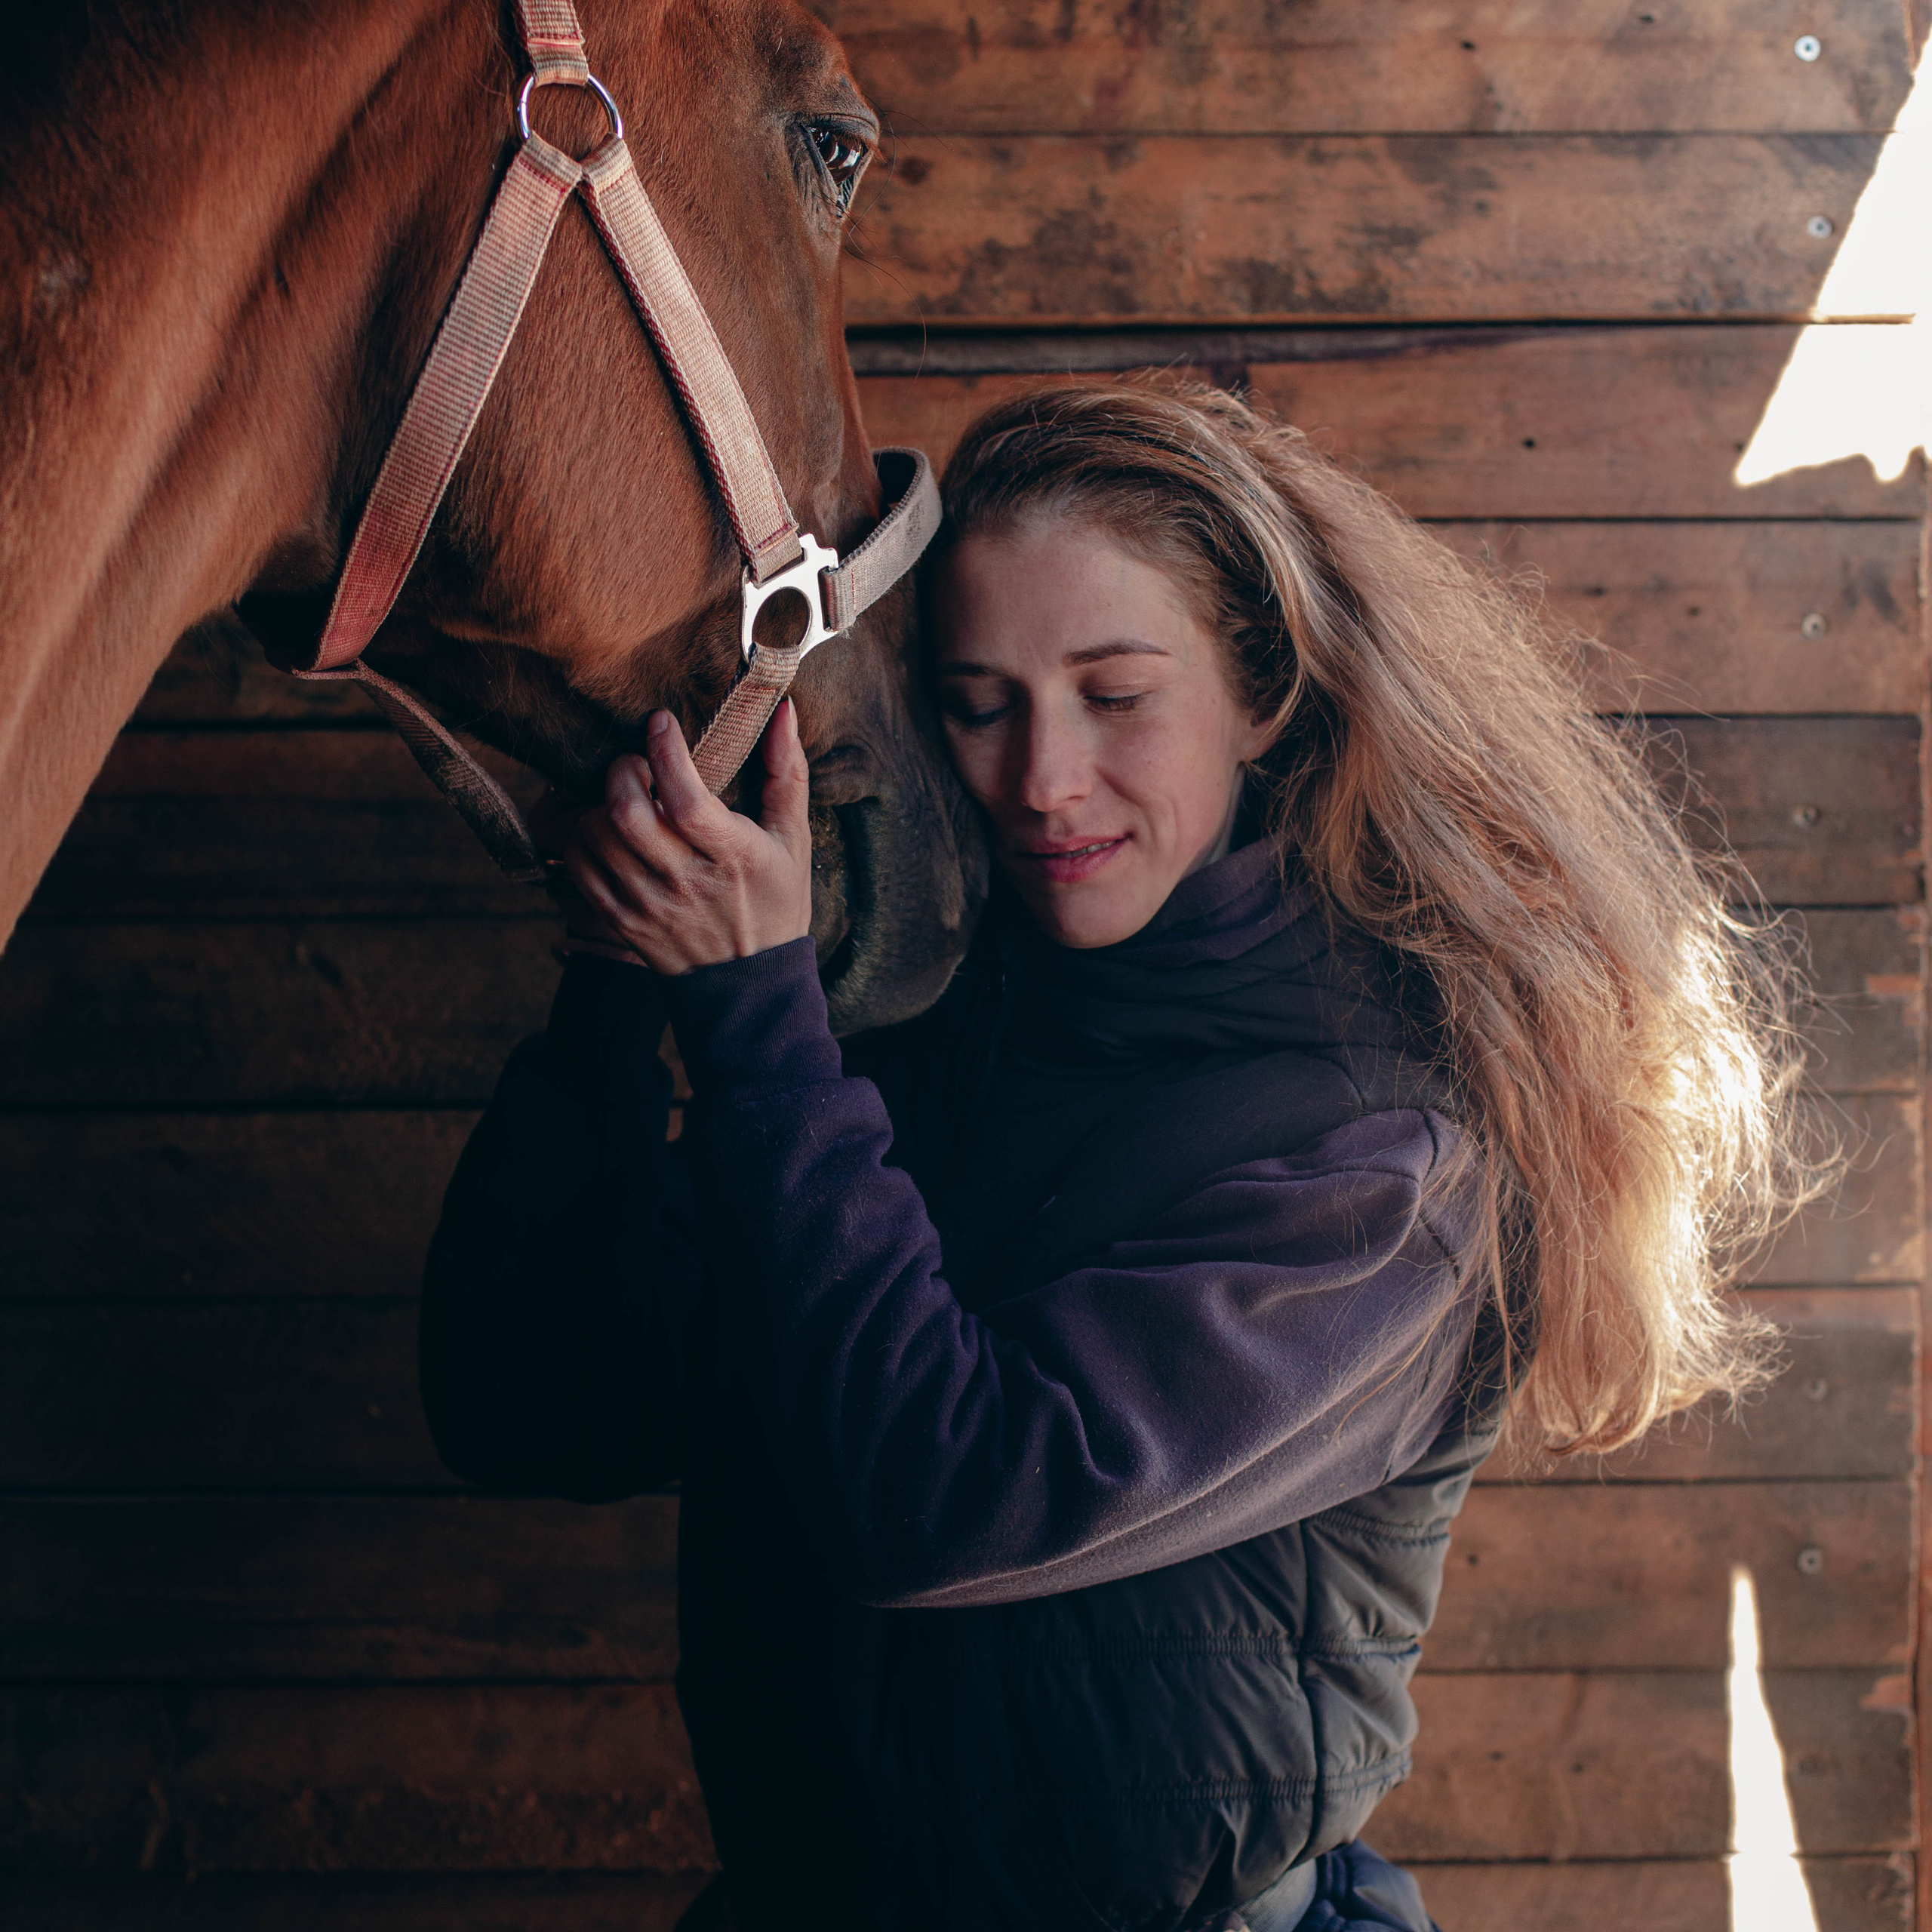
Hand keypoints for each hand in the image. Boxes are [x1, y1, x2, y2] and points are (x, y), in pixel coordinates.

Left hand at [566, 701, 813, 974]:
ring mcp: (649, 905)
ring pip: (597, 836)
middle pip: (627, 813)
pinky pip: (580, 866)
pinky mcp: (622, 921)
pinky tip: (605, 830)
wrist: (750, 984)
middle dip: (622, 770)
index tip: (660, 722)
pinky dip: (582, 837)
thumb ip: (787, 772)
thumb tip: (782, 710)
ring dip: (600, 802)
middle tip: (636, 762)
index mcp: (734, 857)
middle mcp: (687, 883)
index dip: (666, 753)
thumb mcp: (793, 840)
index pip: (687, 800)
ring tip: (623, 796)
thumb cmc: (774, 901)